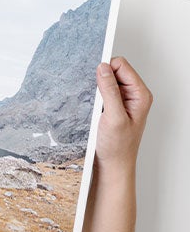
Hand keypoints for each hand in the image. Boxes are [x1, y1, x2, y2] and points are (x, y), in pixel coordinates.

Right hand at [95, 57, 152, 171]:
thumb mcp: (113, 117)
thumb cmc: (118, 147)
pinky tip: (90, 105)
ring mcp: (122, 100)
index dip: (106, 68)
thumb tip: (103, 68)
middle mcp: (133, 95)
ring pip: (106, 79)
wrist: (112, 165)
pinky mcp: (112, 105)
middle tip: (94, 93)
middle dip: (101, 76)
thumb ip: (109, 90)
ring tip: (93, 102)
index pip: (122, 66)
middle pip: (114, 70)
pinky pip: (101, 90)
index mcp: (140, 95)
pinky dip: (93, 94)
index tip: (94, 74)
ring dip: (96, 86)